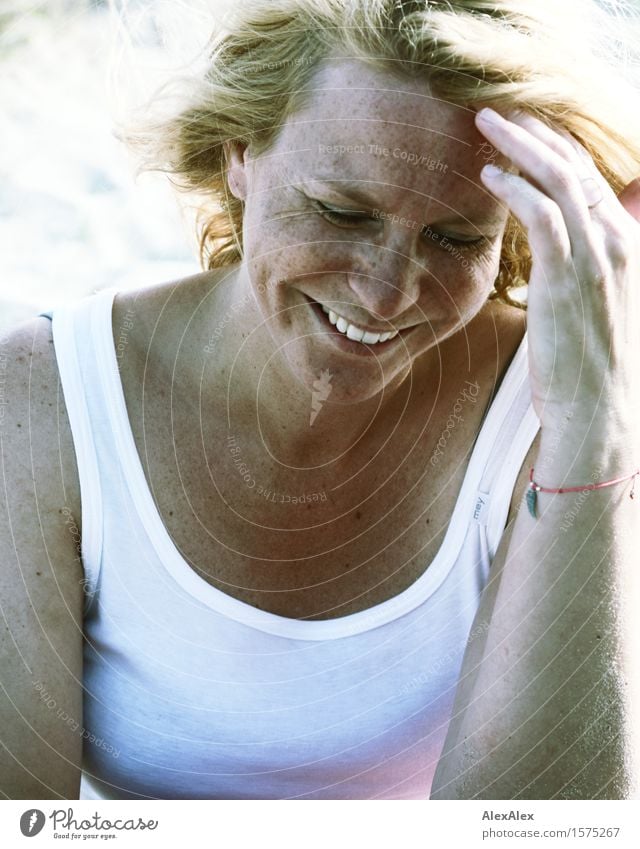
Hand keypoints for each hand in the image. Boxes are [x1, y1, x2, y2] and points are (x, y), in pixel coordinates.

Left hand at [474, 107, 639, 439]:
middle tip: (499, 110)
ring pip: (560, 179)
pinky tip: (488, 175)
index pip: (591, 176)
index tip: (523, 128)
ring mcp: (595, 257)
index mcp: (627, 242)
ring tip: (486, 124)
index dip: (556, 146)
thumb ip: (593, 264)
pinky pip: (541, 215)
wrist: (598, 409)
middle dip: (536, 131)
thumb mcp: (601, 303)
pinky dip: (514, 188)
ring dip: (520, 145)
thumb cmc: (591, 362)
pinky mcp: (567, 277)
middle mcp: (617, 240)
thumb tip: (578, 244)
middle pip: (576, 166)